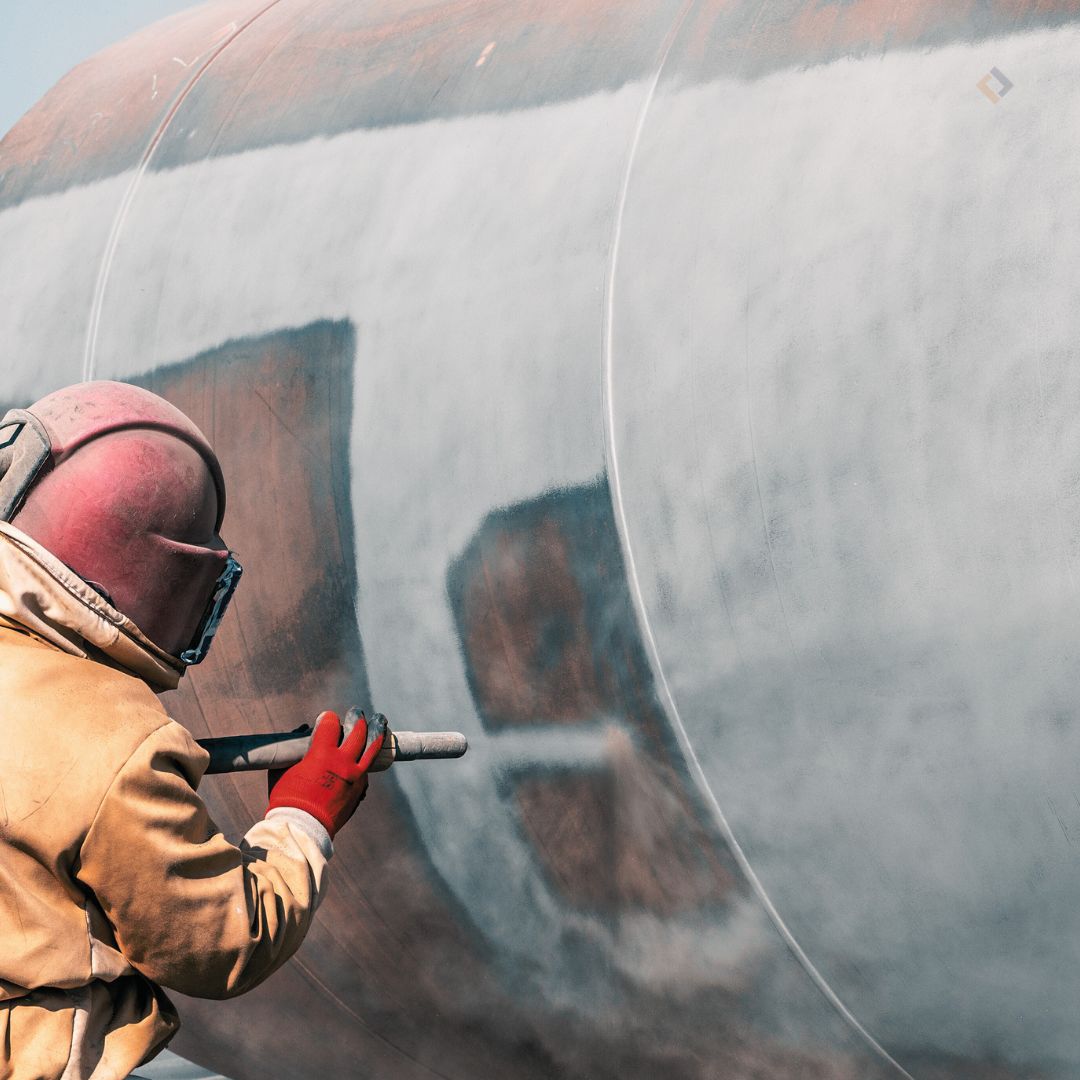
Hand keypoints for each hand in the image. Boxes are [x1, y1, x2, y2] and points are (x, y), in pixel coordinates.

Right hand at [266, 709, 385, 836]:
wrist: (302, 830)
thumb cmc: (286, 799)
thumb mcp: (282, 770)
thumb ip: (293, 749)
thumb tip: (302, 732)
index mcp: (321, 754)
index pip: (330, 723)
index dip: (328, 718)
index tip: (326, 718)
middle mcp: (343, 762)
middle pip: (357, 729)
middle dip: (355, 717)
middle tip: (355, 712)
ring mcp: (355, 776)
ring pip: (372, 746)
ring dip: (376, 729)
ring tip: (379, 720)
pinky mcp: (360, 789)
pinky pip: (367, 768)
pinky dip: (367, 758)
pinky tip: (369, 752)